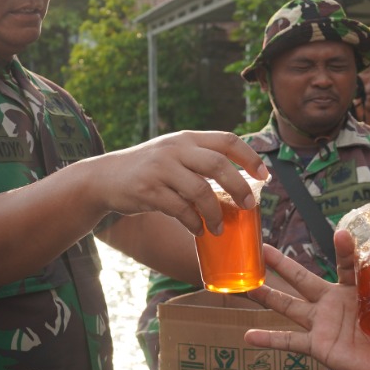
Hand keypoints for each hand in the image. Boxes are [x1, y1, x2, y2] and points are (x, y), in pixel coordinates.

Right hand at [84, 130, 267, 234]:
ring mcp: (161, 170)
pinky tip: (198, 230)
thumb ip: (199, 160)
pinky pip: (180, 210)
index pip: (227, 140)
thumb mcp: (172, 154)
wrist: (104, 178)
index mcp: (186, 139)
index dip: (250, 158)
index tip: (265, 176)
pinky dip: (194, 223)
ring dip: (215, 213)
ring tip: (219, 228)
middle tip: (248, 206)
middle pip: (218, 165)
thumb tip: (239, 181)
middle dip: (239, 187)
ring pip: (200, 191)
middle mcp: (175, 150)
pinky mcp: (149, 191)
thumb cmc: (147, 169)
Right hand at [245, 229, 369, 369]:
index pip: (345, 263)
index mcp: (354, 288)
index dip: (344, 249)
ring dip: (268, 295)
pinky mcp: (318, 345)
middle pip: (301, 279)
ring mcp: (322, 324)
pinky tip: (247, 336)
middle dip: (282, 263)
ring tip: (246, 285)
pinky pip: (289, 342)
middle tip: (261, 246)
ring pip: (289, 305)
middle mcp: (332, 302)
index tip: (342, 234)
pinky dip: (269, 340)